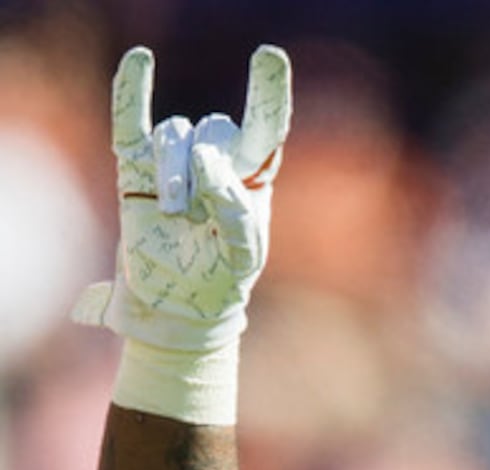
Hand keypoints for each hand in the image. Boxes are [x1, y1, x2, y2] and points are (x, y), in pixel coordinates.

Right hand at [72, 44, 291, 351]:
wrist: (179, 304)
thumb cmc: (221, 280)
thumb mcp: (243, 258)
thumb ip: (236, 215)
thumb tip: (207, 163)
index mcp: (253, 177)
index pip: (267, 126)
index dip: (268, 93)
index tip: (268, 56)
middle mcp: (216, 161)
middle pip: (213, 129)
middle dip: (202, 168)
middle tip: (192, 210)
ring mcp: (176, 162)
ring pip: (175, 135)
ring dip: (173, 172)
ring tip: (171, 211)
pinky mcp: (137, 167)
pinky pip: (132, 121)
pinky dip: (132, 92)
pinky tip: (140, 60)